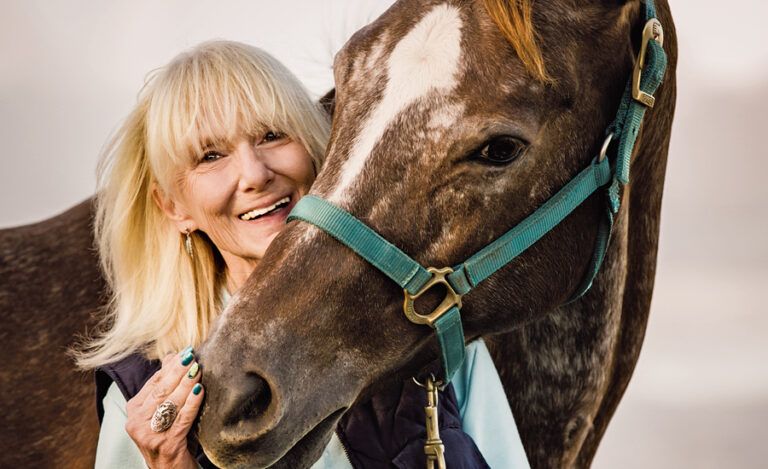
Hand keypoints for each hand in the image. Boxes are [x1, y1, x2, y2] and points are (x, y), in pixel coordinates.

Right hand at [125, 347, 203, 468]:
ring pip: (170, 403)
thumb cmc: (170, 436)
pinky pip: (182, 419)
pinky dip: (193, 403)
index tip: (185, 353)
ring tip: (198, 369)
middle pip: (160, 391)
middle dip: (178, 372)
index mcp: (134, 411)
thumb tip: (172, 356)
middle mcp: (137, 423)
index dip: (170, 367)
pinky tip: (201, 391)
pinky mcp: (166, 444)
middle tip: (192, 356)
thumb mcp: (162, 411)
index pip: (153, 383)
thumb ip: (165, 386)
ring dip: (186, 384)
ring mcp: (150, 435)